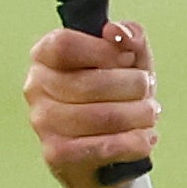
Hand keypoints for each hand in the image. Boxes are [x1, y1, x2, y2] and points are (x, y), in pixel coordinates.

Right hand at [25, 20, 157, 187]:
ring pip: (102, 116)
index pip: (64, 44)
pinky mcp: (57, 153)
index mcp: (45, 56)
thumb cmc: (115, 99)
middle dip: (134, 87)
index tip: (128, 59)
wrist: (105, 156)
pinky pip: (105, 146)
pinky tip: (146, 137)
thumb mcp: (129, 64)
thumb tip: (117, 31)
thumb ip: (129, 40)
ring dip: (140, 115)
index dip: (104, 51)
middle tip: (148, 92)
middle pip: (90, 82)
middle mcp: (36, 87)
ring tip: (149, 114)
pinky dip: (136, 142)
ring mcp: (43, 122)